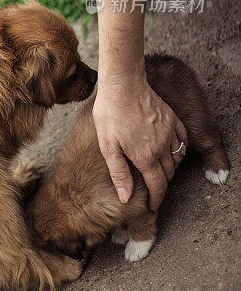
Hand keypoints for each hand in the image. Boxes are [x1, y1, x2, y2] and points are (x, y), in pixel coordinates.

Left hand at [93, 75, 187, 211]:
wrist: (123, 84)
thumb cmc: (110, 113)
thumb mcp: (108, 146)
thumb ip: (119, 173)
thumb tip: (126, 198)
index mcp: (145, 156)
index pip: (157, 186)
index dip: (156, 199)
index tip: (152, 206)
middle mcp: (162, 146)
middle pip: (168, 174)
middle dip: (161, 185)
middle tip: (153, 189)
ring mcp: (169, 132)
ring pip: (177, 159)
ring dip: (170, 168)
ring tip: (159, 171)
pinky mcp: (172, 119)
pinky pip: (182, 140)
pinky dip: (179, 149)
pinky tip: (171, 150)